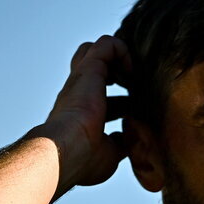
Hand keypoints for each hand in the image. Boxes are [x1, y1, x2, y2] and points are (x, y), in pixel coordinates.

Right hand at [41, 35, 133, 186]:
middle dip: (120, 75)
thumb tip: (131, 142)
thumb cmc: (83, 159)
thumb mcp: (110, 155)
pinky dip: (122, 51)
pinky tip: (131, 72)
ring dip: (117, 58)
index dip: (125, 103)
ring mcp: (82, 80)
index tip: (139, 116)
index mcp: (82, 115)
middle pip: (94, 70)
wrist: (65, 151)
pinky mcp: (89, 69)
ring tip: (132, 76)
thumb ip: (121, 145)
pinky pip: (106, 43)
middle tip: (137, 91)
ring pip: (94, 50)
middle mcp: (79, 94)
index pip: (104, 100)